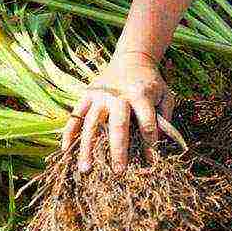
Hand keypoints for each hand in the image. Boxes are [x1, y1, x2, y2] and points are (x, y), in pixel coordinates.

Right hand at [61, 52, 174, 173]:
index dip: (150, 143)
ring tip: (85, 170)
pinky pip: (76, 115)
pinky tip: (66, 151)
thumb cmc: (152, 82)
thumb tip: (158, 144)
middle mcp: (118, 95)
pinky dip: (69, 132)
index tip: (150, 161)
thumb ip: (165, 118)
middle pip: (117, 124)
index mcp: (141, 94)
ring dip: (87, 148)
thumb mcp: (165, 95)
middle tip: (118, 171)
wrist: (133, 58)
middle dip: (118, 149)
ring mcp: (100, 94)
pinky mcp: (87, 94)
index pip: (147, 122)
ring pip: (91, 123)